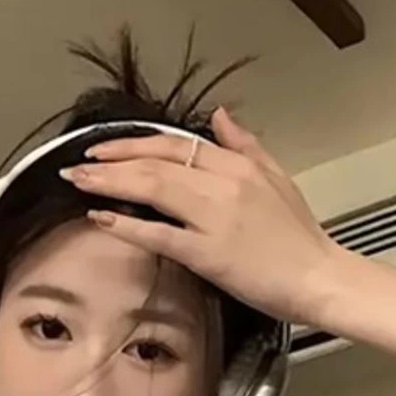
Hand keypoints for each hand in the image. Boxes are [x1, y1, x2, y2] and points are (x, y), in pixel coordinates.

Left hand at [58, 106, 344, 324]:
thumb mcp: (277, 178)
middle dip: (111, 160)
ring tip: (79, 183)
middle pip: (156, 161)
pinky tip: (102, 218)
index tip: (104, 149)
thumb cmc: (300, 238)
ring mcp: (214, 218)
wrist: (320, 278)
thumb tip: (219, 116)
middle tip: (76, 165)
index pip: (176, 144)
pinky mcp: (209, 253)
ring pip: (152, 189)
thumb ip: (245, 145)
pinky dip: (127, 225)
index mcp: (237, 165)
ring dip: (110, 184)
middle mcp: (222, 184)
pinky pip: (160, 234)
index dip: (135, 143)